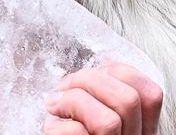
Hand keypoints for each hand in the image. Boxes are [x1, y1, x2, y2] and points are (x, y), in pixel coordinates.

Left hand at [44, 63, 162, 133]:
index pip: (149, 93)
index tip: (88, 79)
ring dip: (71, 102)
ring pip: (108, 121)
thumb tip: (89, 74)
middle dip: (88, 81)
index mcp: (139, 129)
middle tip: (64, 88)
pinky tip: (52, 128)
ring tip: (55, 106)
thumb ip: (100, 97)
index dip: (115, 73)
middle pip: (128, 101)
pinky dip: (56, 126)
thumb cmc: (72, 131)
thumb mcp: (92, 113)